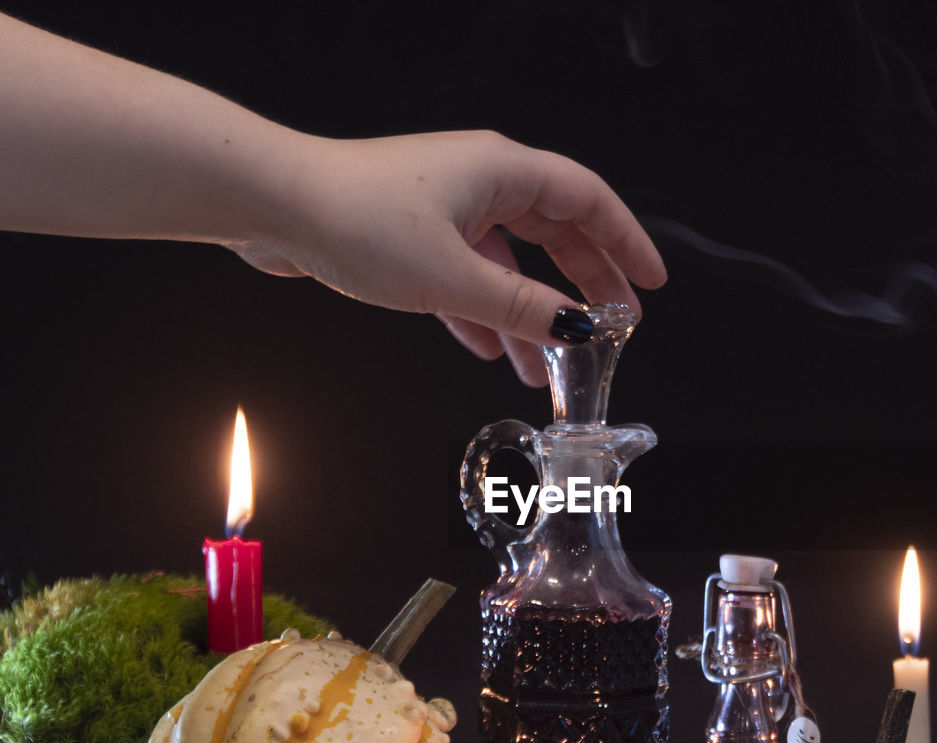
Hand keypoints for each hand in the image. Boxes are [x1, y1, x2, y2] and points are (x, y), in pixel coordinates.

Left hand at [232, 130, 667, 384]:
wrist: (272, 204)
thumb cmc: (356, 218)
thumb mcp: (454, 277)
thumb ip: (523, 307)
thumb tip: (576, 327)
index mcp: (502, 171)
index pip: (588, 201)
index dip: (625, 243)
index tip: (649, 282)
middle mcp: (480, 181)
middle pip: (555, 232)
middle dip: (584, 284)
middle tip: (613, 325)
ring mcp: (447, 206)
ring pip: (509, 263)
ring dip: (530, 313)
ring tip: (547, 363)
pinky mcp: (415, 233)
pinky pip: (468, 274)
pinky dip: (484, 311)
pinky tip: (489, 349)